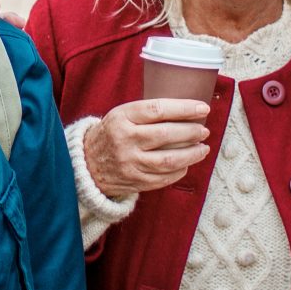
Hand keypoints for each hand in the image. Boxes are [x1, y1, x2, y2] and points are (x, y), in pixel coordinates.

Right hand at [84, 99, 211, 200]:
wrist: (86, 164)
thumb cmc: (111, 134)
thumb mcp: (121, 115)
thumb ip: (148, 113)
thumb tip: (187, 111)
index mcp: (122, 118)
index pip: (158, 109)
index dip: (184, 108)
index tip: (202, 108)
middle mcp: (125, 140)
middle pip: (166, 135)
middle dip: (192, 132)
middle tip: (204, 130)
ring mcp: (130, 163)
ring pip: (169, 160)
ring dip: (192, 154)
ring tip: (203, 148)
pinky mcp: (135, 181)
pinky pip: (164, 178)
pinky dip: (180, 170)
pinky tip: (187, 164)